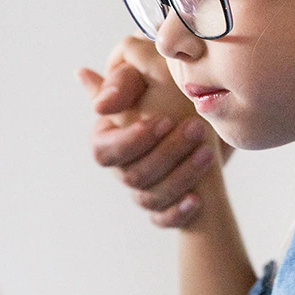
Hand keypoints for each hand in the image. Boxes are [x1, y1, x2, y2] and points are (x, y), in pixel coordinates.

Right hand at [78, 37, 229, 227]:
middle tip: (197, 128)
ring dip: (181, 175)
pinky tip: (197, 201)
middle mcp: (123, 168)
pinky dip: (178, 213)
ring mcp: (144, 189)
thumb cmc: (174, 93)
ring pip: (150, 198)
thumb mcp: (150, 78)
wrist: (211, 117)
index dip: (132, 140)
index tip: (163, 120)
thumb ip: (122, 78)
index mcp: (109, 140)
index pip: (104, 151)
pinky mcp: (166, 205)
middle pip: (132, 175)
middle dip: (166, 154)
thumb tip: (83, 73)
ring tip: (208, 152)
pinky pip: (163, 220)